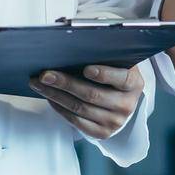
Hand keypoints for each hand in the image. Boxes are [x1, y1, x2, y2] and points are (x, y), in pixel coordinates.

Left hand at [30, 64, 144, 138]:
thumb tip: (71, 41)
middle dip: (66, 83)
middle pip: (92, 95)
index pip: (122, 78)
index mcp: (134, 84)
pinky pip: (76, 122)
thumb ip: (103, 53)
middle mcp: (126, 105)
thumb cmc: (115, 74)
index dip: (104, 74)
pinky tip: (50, 97)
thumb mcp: (117, 62)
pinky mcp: (102, 133)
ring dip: (56, 95)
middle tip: (46, 75)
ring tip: (40, 84)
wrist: (122, 100)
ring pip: (80, 108)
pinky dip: (60, 108)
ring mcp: (115, 122)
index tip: (86, 69)